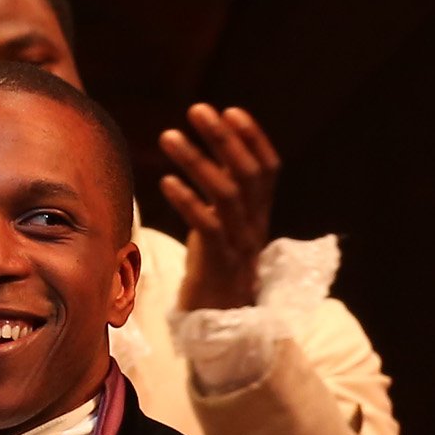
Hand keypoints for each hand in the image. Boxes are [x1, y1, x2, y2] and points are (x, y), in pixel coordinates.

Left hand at [160, 103, 283, 313]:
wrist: (223, 324)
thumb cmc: (217, 268)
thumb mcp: (227, 225)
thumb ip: (226, 192)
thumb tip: (213, 151)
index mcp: (259, 213)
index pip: (268, 168)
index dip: (253, 138)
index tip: (230, 110)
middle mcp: (254, 224)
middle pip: (247, 174)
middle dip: (223, 138)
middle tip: (197, 109)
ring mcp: (238, 244)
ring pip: (226, 195)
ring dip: (198, 161)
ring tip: (169, 135)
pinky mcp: (218, 263)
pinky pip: (207, 227)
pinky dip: (187, 201)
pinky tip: (166, 181)